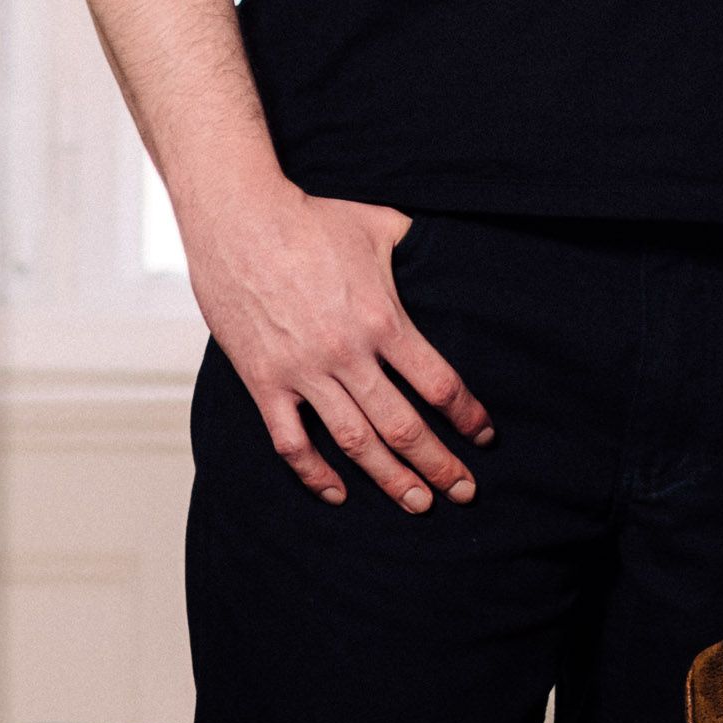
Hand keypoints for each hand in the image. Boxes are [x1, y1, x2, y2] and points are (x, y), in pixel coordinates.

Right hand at [191, 189, 490, 508]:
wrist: (239, 219)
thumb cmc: (312, 219)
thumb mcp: (381, 225)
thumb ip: (419, 247)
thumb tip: (450, 252)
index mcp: (384, 319)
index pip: (438, 384)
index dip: (467, 417)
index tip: (483, 438)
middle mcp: (347, 354)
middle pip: (404, 425)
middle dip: (438, 464)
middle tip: (464, 493)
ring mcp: (303, 372)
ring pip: (355, 442)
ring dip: (389, 478)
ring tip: (417, 504)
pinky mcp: (263, 381)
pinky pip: (290, 441)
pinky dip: (314, 473)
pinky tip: (337, 493)